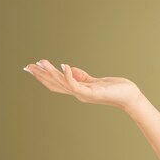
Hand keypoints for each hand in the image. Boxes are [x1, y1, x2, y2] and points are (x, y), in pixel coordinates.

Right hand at [24, 59, 141, 110]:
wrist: (130, 97)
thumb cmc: (116, 89)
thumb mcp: (96, 81)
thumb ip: (82, 76)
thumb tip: (67, 68)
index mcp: (78, 91)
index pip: (56, 84)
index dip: (43, 77)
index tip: (31, 68)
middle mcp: (79, 94)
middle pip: (56, 84)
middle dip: (42, 75)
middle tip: (28, 66)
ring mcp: (85, 95)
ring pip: (63, 83)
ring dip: (51, 73)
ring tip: (41, 62)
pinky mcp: (93, 93)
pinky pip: (77, 85)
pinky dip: (69, 76)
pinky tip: (64, 66)